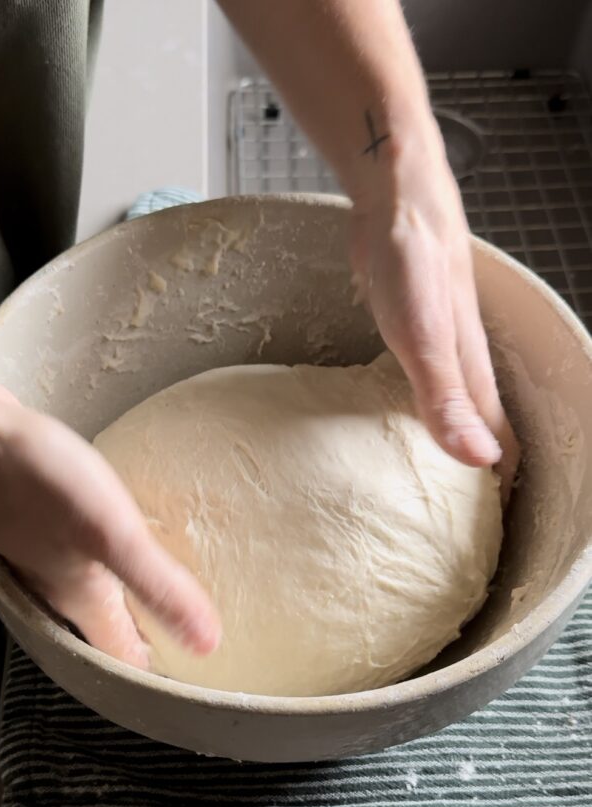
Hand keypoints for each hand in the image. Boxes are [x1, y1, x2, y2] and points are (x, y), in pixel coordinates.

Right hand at [0, 340, 220, 666]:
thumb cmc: (32, 480)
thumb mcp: (110, 533)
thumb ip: (158, 585)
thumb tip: (207, 643)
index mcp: (80, 599)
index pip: (121, 658)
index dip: (158, 673)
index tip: (196, 678)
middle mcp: (57, 586)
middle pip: (104, 629)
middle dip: (142, 638)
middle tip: (186, 639)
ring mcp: (40, 553)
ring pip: (88, 593)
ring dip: (123, 599)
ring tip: (160, 597)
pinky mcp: (33, 518)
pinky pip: (74, 553)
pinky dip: (101, 558)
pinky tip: (113, 538)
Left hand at [350, 124, 519, 499]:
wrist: (397, 195)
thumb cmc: (411, 263)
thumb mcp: (424, 341)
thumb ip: (448, 400)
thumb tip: (483, 460)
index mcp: (471, 371)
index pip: (497, 440)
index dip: (498, 480)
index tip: (491, 521)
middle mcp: (462, 360)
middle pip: (481, 424)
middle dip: (480, 465)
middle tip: (464, 510)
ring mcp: (439, 341)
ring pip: (455, 400)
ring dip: (454, 435)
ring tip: (439, 471)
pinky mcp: (414, 325)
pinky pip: (425, 378)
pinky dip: (424, 403)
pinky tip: (403, 411)